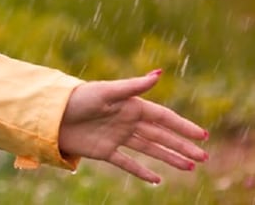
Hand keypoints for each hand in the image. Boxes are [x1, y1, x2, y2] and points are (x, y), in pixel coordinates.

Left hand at [57, 70, 208, 183]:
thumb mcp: (107, 91)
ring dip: (169, 158)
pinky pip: (127, 163)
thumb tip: (159, 73)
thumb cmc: (78, 98)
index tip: (203, 135)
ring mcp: (116, 137)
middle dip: (182, 145)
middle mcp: (126, 122)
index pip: (163, 117)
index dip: (182, 126)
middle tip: (204, 158)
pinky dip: (142, 171)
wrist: (50, 116)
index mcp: (130, 106)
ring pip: (149, 149)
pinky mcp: (104, 151)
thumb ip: (133, 85)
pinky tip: (157, 180)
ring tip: (190, 167)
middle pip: (160, 135)